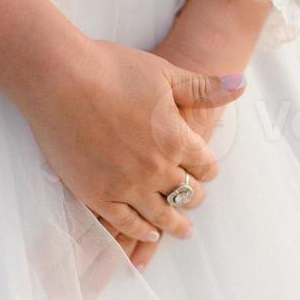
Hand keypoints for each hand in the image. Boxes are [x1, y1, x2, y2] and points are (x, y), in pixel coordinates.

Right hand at [118, 0, 269, 270]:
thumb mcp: (165, 73)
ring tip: (182, 231)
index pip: (206, 166)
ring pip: (160, 215)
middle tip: (194, 201)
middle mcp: (156, 168)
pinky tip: (148, 232)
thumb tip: (240, 85)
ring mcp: (125, 185)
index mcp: (177, 139)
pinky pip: (124, 223)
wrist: (59, 77)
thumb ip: (203, 88)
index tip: (206, 171)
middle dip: (194, 196)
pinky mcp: (95, 194)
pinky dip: (140, 231)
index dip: (209, 169)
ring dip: (174, 225)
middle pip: (187, 193)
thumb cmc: (112, 68)